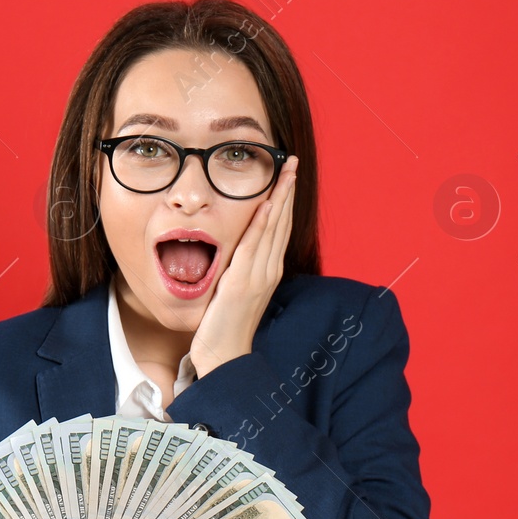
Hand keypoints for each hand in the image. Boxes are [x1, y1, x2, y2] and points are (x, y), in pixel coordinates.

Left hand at [189, 155, 297, 377]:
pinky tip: (268, 204)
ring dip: (281, 198)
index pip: (279, 227)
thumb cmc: (225, 327)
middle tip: (293, 162)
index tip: (287, 176)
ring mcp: (259, 276)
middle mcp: (269, 270)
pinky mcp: (244, 283)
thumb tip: (232, 250)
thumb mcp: (233, 290)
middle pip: (282, 222)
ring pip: (273, 229)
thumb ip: (237, 269)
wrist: (224, 356)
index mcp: (268, 271)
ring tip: (287, 172)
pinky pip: (254, 247)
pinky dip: (263, 224)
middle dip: (288, 191)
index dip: (284, 200)